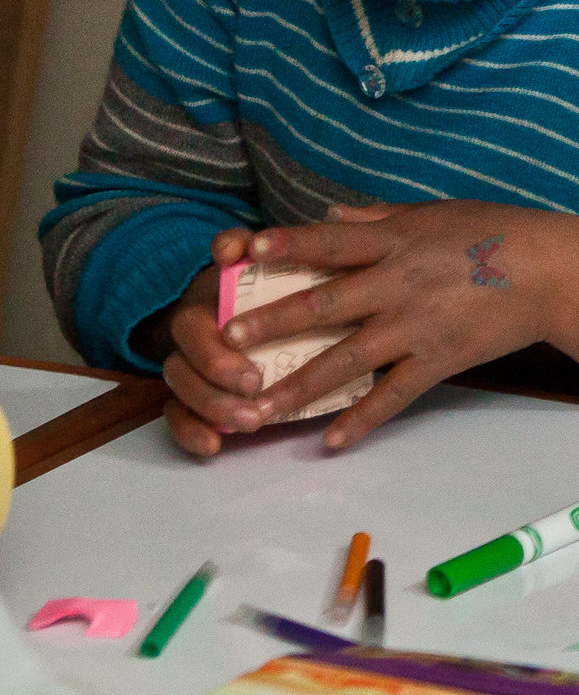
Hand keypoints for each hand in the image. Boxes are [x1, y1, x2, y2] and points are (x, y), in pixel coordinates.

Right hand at [147, 228, 266, 456]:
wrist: (282, 324)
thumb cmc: (284, 293)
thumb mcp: (281, 269)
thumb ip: (254, 254)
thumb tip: (232, 246)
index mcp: (216, 292)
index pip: (207, 286)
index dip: (215, 294)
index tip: (236, 323)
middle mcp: (197, 326)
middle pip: (189, 344)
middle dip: (217, 365)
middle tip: (253, 383)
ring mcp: (191, 363)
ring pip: (181, 383)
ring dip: (211, 404)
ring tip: (251, 420)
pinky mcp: (193, 397)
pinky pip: (179, 416)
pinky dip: (191, 432)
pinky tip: (213, 447)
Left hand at [179, 200, 578, 453]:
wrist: (555, 272)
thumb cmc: (497, 232)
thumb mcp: (435, 213)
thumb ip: (378, 219)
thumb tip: (330, 216)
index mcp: (396, 242)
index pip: (330, 242)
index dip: (287, 245)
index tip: (242, 250)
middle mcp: (400, 284)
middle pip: (324, 306)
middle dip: (272, 324)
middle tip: (225, 343)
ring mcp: (418, 327)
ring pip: (348, 360)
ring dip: (299, 385)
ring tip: (256, 410)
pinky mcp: (441, 360)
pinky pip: (394, 395)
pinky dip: (362, 419)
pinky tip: (330, 441)